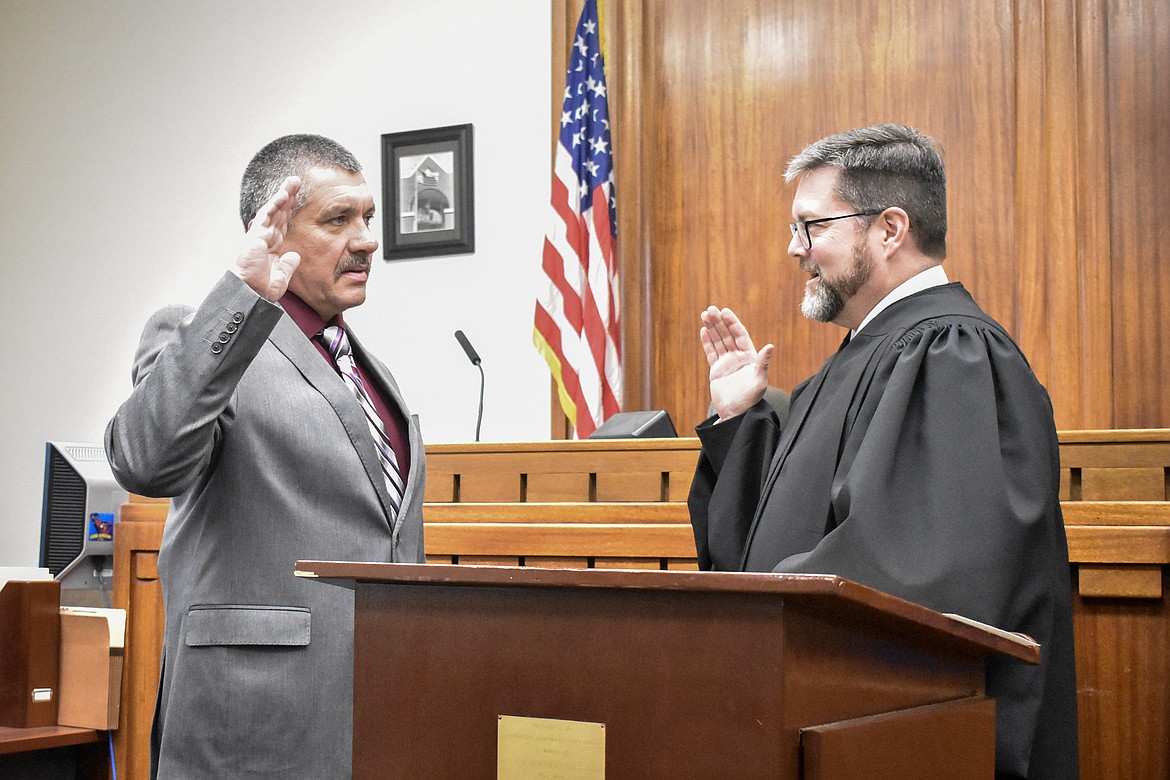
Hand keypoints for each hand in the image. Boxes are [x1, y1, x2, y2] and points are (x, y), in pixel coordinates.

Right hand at [232, 176, 301, 300]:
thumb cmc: (259, 289)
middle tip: (296, 181)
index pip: (282, 223)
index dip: (290, 210)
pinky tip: (283, 195)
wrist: (249, 293)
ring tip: (293, 181)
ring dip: (283, 195)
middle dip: (288, 197)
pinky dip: (274, 204)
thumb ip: (288, 266)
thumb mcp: (281, 278)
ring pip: (273, 210)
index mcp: (271, 246)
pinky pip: (266, 216)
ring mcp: (259, 235)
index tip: (297, 198)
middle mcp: (265, 238)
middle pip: (279, 212)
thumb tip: (295, 256)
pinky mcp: (255, 235)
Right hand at [700, 306, 773, 419]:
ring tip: (705, 315)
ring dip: (712, 328)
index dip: (732, 323)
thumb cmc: (750, 399)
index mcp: (749, 357)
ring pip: (718, 341)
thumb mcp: (759, 381)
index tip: (725, 312)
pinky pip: (711, 353)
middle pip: (727, 335)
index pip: (740, 335)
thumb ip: (763, 363)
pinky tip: (703, 330)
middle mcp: (737, 357)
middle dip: (719, 322)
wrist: (736, 414)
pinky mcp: (716, 370)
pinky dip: (707, 342)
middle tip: (710, 309)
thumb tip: (770, 346)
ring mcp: (726, 363)